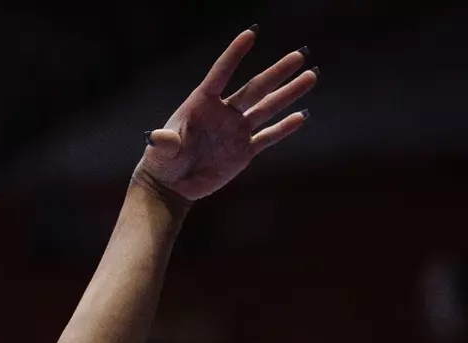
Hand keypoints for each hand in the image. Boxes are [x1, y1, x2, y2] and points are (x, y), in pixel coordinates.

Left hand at [136, 29, 315, 201]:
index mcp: (202, 104)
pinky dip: (284, 128)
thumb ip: (164, 142)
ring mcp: (237, 130)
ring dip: (288, 93)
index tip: (251, 34)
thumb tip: (157, 137)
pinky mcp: (244, 151)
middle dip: (277, 72)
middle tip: (299, 55)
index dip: (234, 55)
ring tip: (310, 76)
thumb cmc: (162, 162)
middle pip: (255, 88)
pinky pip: (268, 137)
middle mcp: (224, 112)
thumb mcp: (161, 151)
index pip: (221, 74)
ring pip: (267, 108)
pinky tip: (302, 116)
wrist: (172, 184)